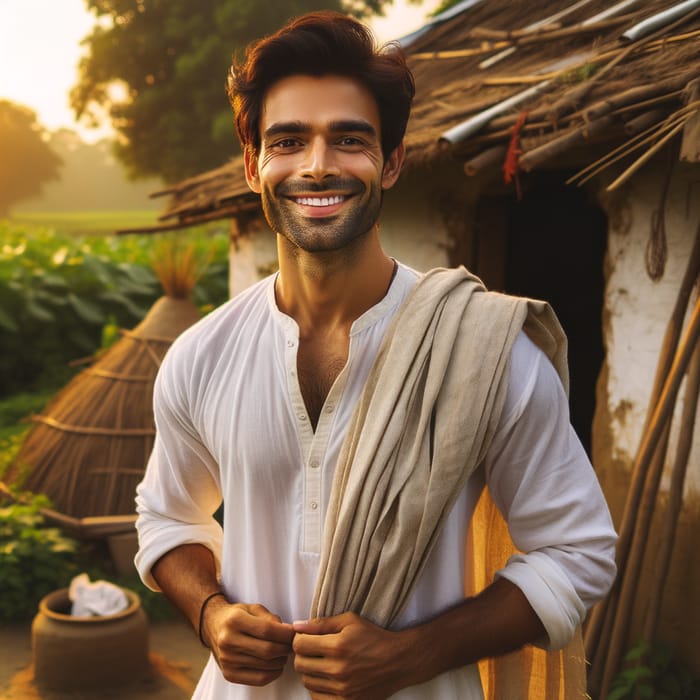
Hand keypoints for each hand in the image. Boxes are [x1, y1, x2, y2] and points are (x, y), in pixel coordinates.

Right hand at [204, 601, 294, 686]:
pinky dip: (274, 673)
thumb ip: (271, 618)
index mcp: (235, 620)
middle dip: (286, 648)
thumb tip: (289, 632)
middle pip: (268, 650)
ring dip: (281, 660)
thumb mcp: (253, 608)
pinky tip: (276, 664)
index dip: (286, 633)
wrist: (213, 626)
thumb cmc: (238, 615)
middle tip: (292, 644)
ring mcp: (227, 660)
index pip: (267, 630)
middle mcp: (228, 641)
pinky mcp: (229, 674)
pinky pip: (259, 679)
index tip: (295, 633)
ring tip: (283, 652)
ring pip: (266, 666)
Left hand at [292, 612, 413, 699]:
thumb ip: (321, 623)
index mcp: (337, 646)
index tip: (306, 638)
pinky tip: (327, 678)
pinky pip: (317, 698)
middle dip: (302, 655)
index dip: (299, 639)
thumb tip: (297, 625)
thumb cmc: (374, 637)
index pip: (299, 645)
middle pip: (299, 665)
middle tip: (313, 650)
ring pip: (307, 682)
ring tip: (322, 663)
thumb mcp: (350, 621)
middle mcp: (338, 670)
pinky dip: (317, 688)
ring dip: (310, 672)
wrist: (398, 662)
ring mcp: (342, 689)